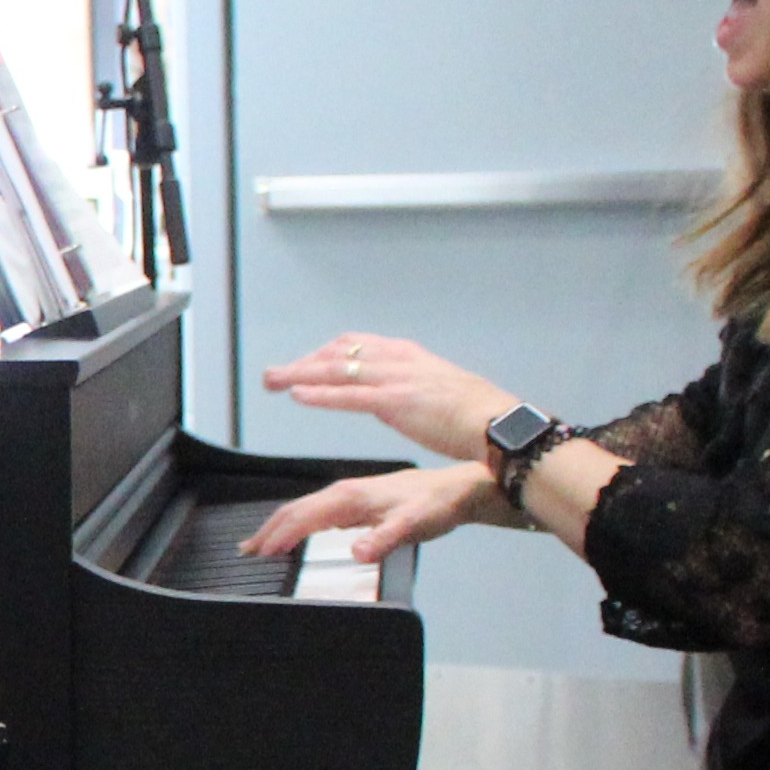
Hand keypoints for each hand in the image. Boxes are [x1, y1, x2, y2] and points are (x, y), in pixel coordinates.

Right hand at [241, 461, 493, 565]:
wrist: (457, 489)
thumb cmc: (436, 504)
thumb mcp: (412, 525)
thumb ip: (383, 540)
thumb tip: (355, 552)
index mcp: (349, 497)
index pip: (301, 517)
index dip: (278, 537)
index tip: (259, 555)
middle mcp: (344, 494)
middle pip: (294, 511)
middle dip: (267, 531)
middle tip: (246, 552)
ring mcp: (349, 498)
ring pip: (302, 510)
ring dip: (277, 527)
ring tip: (259, 544)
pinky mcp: (356, 503)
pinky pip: (316, 512)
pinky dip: (297, 524)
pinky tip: (297, 534)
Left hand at [264, 332, 514, 462]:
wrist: (498, 424)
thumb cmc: (473, 415)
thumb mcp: (435, 388)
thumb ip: (408, 385)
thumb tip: (390, 394)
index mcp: (407, 355)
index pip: (354, 345)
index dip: (323, 354)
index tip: (303, 366)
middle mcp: (398, 360)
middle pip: (338, 353)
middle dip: (303, 363)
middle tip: (273, 374)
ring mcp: (396, 379)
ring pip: (336, 371)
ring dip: (299, 374)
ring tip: (272, 381)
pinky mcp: (397, 402)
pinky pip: (349, 396)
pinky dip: (320, 394)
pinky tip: (297, 396)